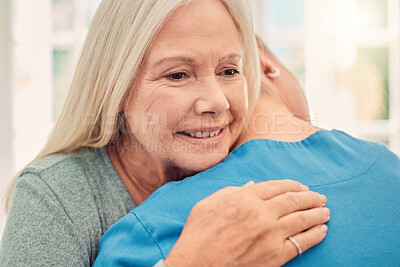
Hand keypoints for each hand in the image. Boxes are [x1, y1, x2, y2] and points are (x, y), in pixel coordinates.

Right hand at [164, 180, 328, 266]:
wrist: (196, 266)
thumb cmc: (198, 235)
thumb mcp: (207, 204)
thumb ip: (230, 192)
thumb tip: (252, 187)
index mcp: (245, 199)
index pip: (277, 186)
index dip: (293, 185)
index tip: (302, 187)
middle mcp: (261, 214)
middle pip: (293, 200)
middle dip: (310, 197)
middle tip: (320, 197)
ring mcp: (270, 235)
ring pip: (301, 219)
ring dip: (317, 214)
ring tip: (325, 211)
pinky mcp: (275, 256)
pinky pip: (301, 243)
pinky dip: (315, 235)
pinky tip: (322, 230)